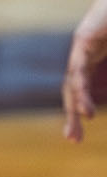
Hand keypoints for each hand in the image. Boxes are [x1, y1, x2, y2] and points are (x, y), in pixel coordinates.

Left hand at [63, 0, 106, 141]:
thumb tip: (106, 103)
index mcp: (96, 60)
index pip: (82, 89)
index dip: (81, 109)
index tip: (76, 135)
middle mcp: (84, 54)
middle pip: (73, 88)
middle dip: (72, 114)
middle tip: (73, 139)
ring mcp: (83, 45)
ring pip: (74, 79)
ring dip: (76, 103)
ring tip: (81, 122)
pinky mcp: (85, 37)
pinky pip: (80, 66)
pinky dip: (82, 86)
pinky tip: (84, 105)